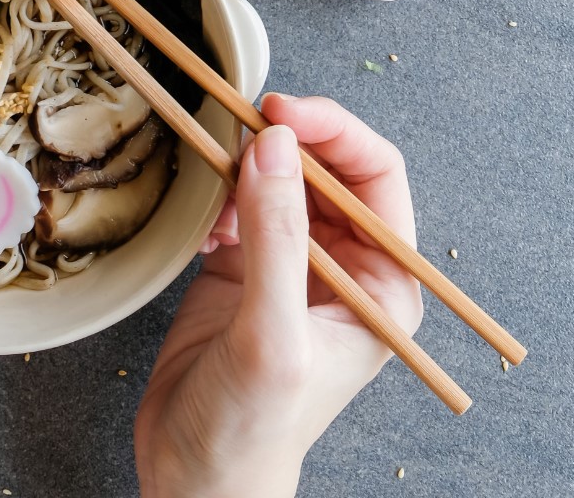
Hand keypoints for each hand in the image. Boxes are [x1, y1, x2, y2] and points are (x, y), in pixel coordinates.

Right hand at [134, 95, 422, 497]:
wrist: (193, 475)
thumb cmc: (251, 429)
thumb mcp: (271, 334)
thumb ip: (276, 239)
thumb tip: (272, 148)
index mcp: (379, 286)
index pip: (375, 180)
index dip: (334, 135)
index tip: (282, 112)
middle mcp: (340, 270)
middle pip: (324, 173)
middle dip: (286, 141)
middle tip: (240, 120)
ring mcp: (287, 268)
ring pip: (276, 184)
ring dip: (244, 166)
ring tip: (213, 165)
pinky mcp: (239, 272)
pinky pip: (234, 209)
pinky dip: (214, 197)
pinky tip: (200, 214)